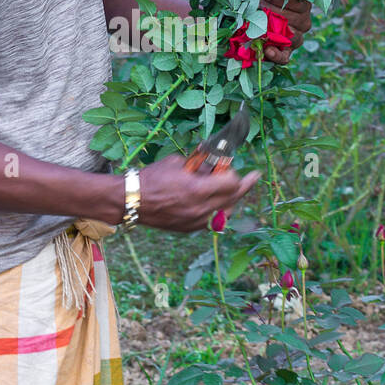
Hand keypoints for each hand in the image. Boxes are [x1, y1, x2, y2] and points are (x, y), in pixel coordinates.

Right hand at [135, 152, 261, 231]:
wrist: (132, 200)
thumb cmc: (153, 177)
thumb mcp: (177, 162)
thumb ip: (199, 162)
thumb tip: (215, 156)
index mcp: (197, 189)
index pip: (232, 184)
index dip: (234, 174)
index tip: (230, 167)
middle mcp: (200, 208)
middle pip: (234, 198)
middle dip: (243, 185)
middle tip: (252, 177)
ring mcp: (196, 221)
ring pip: (228, 212)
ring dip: (232, 200)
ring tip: (232, 190)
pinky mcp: (190, 228)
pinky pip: (214, 222)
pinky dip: (219, 211)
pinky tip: (217, 202)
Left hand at [234, 0, 312, 63]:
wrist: (254, 9)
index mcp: (302, 0)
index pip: (297, 1)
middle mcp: (304, 20)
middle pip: (294, 20)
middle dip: (272, 14)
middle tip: (255, 10)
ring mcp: (297, 37)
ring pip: (292, 38)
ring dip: (273, 32)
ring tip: (256, 27)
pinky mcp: (286, 51)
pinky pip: (285, 57)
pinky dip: (277, 56)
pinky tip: (266, 50)